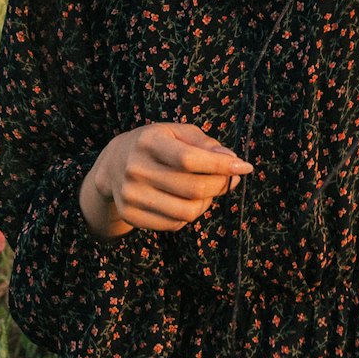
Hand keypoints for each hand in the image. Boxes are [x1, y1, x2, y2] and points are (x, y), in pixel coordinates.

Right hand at [80, 122, 251, 237]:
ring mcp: (131, 195)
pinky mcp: (130, 215)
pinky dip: (189, 214)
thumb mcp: (178, 133)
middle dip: (220, 185)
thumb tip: (232, 160)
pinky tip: (186, 200)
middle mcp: (135, 169)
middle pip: (193, 189)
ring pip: (187, 212)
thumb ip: (206, 144)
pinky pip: (174, 224)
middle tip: (229, 178)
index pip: (189, 159)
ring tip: (207, 190)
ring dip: (207, 202)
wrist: (113, 165)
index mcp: (148, 142)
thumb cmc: (156, 145)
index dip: (221, 166)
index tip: (245, 167)